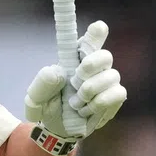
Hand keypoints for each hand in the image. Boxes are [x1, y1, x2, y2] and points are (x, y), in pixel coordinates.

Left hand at [25, 21, 126, 139]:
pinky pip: (118, 93)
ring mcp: (107, 80)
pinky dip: (100, 103)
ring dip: (90, 91)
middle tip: (76, 80)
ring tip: (75, 102)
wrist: (59, 129)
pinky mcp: (115, 96)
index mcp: (75, 58)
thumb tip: (59, 72)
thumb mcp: (37, 97)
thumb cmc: (49, 106)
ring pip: (112, 76)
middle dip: (91, 66)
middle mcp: (94, 66)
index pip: (90, 39)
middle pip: (105, 55)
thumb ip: (43, 83)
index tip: (98, 27)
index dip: (96, 31)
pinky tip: (86, 109)